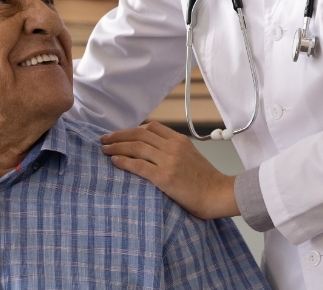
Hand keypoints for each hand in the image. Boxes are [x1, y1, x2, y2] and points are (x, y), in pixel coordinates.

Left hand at [101, 121, 238, 219]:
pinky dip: (124, 162)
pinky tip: (114, 162)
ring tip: (104, 150)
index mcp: (179, 140)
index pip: (151, 128)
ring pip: (136, 147)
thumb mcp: (191, 156)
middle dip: (119, 136)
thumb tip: (152, 150)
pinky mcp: (164, 177)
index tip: (120, 135)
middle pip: (139, 135)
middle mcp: (173, 147)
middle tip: (104, 139)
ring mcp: (168, 161)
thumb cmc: (205, 180)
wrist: (219, 194)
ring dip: (117, 147)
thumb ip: (174, 150)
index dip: (132, 130)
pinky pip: (138, 165)